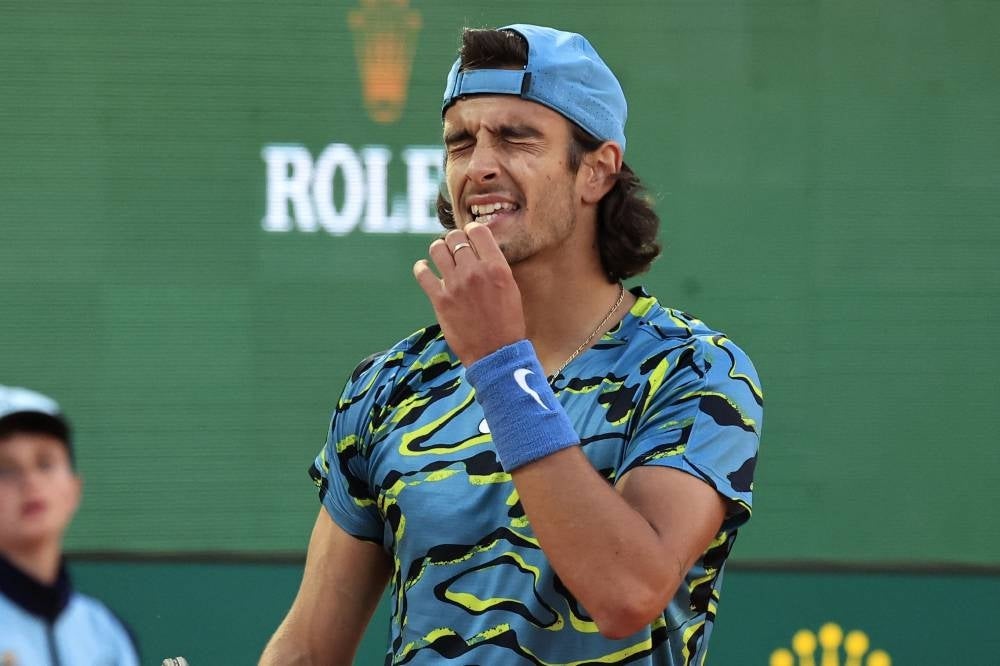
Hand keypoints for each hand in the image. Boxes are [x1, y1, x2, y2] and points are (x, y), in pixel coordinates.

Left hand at [413, 222, 525, 365]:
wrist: (496, 353)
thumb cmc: (508, 323)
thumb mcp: (511, 289)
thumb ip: (495, 267)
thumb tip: (480, 251)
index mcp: (496, 267)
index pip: (478, 231)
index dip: (472, 230)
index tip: (470, 236)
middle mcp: (474, 271)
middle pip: (455, 237)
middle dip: (454, 240)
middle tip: (456, 248)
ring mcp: (455, 285)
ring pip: (437, 249)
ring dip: (438, 249)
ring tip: (441, 256)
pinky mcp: (439, 300)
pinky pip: (422, 273)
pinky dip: (421, 268)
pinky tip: (425, 269)